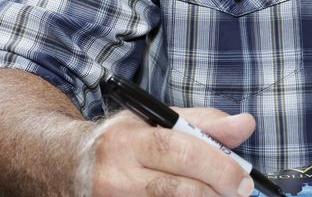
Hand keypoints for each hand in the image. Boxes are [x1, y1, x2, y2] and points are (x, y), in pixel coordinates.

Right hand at [85, 106, 257, 195]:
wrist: (65, 165)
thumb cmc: (120, 141)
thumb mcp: (154, 121)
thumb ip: (202, 123)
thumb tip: (245, 124)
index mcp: (128, 140)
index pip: (178, 151)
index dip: (216, 165)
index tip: (243, 176)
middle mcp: (116, 175)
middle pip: (175, 190)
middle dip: (215, 191)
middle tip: (239, 191)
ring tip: (218, 196)